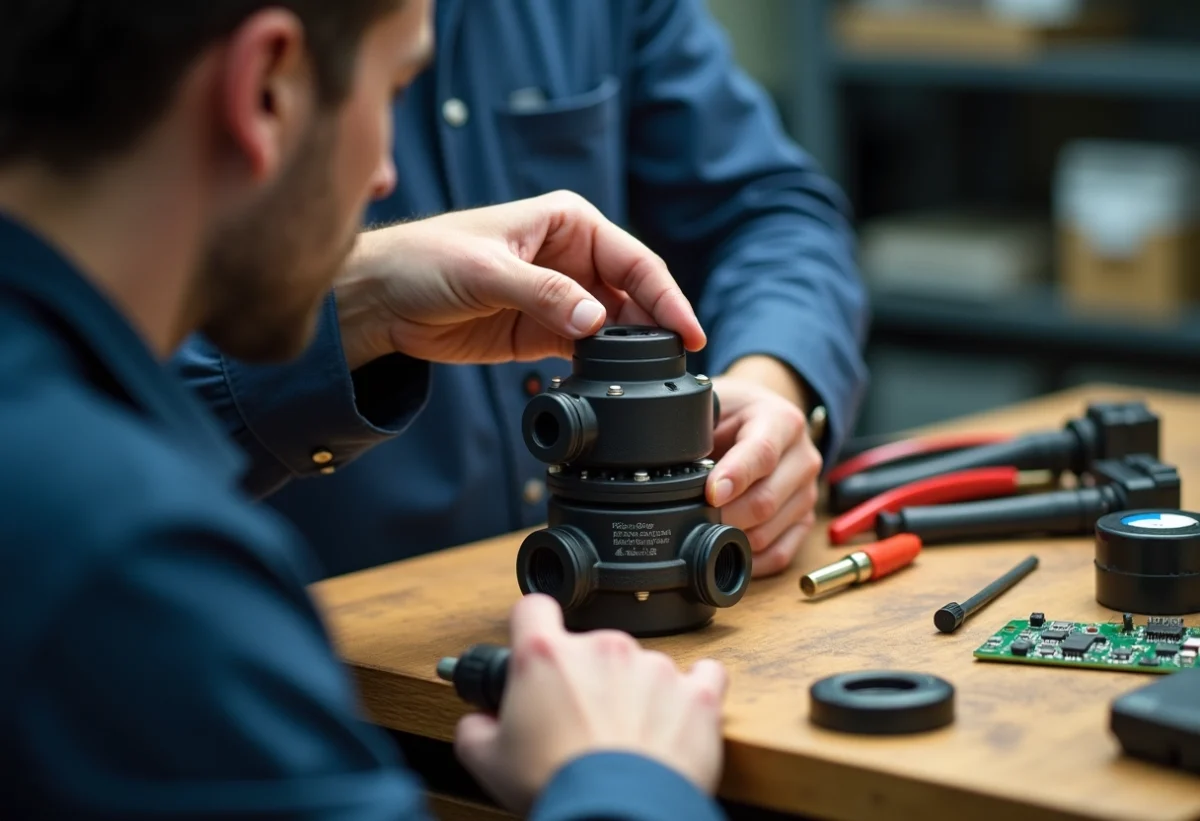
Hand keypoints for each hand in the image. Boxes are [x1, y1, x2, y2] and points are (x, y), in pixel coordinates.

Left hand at [334, 190, 705, 369]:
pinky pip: (588, 351)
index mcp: (568, 223)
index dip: (666, 296)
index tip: (688, 332)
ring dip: (632, 353)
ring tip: (650, 381)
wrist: (380, 299)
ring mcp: (561, 297)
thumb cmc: (425, 260)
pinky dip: (603, 368)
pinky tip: (614, 386)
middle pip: (633, 295)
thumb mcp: (486, 271)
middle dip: (657, 328)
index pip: (633, 259)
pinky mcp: (544, 332)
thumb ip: (544, 294)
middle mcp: (573, 257)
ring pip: (616, 327)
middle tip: (676, 365)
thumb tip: (597, 321)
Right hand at [454, 595, 727, 815]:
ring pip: (641, 665)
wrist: (618, 815)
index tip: (536, 646)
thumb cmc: (559, 785)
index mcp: (546, 655)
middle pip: (591, 645)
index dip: (531, 626)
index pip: (532, 609)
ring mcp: (654, 666)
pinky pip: (702, 675)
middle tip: (581, 722)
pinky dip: (692, 692)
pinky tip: (678, 714)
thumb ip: (476, 728)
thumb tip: (479, 722)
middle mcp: (603, 648)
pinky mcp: (696, 692)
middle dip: (586, 678)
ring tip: (629, 737)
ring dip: (635, 692)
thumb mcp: (489, 762)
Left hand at [706, 375, 821, 576]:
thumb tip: (667, 456)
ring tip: (705, 532)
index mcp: (782, 422)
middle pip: (765, 500)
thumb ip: (697, 424)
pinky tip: (728, 551)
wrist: (763, 417)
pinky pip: (782, 553)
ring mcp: (807, 492)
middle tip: (693, 517)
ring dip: (734, 538)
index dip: (734, 477)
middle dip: (725, 515)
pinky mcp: (805, 519)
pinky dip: (751, 560)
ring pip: (770, 531)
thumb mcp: (716, 403)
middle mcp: (803, 457)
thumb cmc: (735, 413)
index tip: (710, 493)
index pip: (762, 453)